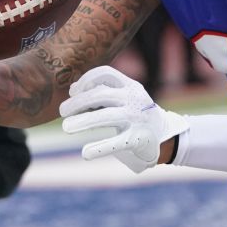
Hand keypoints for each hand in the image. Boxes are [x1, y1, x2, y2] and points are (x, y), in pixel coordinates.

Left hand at [59, 66, 187, 173]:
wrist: (165, 135)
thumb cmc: (135, 114)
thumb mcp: (124, 97)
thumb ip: (102, 92)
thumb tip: (73, 90)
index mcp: (130, 86)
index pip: (105, 73)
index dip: (86, 80)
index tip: (74, 92)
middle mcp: (134, 99)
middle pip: (101, 95)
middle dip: (78, 102)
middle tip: (62, 112)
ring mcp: (137, 119)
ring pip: (107, 116)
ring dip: (83, 121)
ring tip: (66, 127)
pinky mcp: (138, 139)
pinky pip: (116, 143)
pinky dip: (99, 148)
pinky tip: (86, 153)